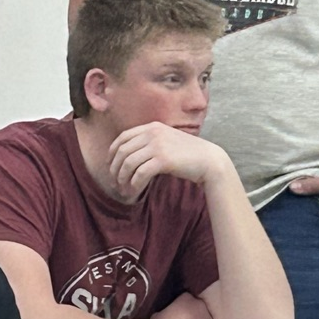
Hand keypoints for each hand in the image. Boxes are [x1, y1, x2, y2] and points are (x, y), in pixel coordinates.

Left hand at [108, 122, 226, 200]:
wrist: (208, 160)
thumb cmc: (187, 155)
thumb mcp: (166, 141)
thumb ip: (149, 144)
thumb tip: (129, 156)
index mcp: (152, 127)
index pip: (122, 138)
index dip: (112, 153)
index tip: (110, 166)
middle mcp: (153, 133)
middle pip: (122, 151)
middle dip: (115, 169)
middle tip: (115, 183)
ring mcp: (158, 145)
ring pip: (128, 163)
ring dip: (122, 179)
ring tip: (123, 189)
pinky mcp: (163, 160)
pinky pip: (140, 174)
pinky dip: (134, 185)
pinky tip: (134, 191)